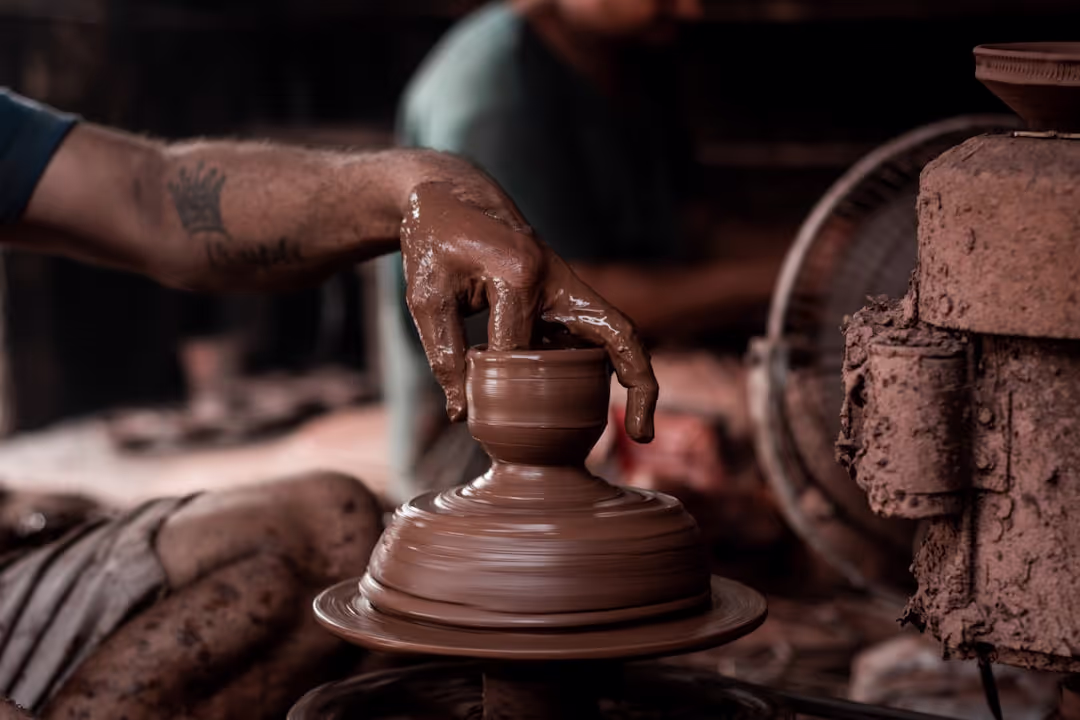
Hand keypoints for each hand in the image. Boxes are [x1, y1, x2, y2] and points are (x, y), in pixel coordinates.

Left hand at [400, 180, 657, 441]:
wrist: (449, 195)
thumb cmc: (433, 241)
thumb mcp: (424, 296)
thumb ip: (444, 355)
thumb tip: (462, 414)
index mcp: (520, 272)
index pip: (517, 351)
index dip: (495, 383)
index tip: (473, 408)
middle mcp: (558, 278)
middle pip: (616, 335)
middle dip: (637, 387)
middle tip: (643, 437)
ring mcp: (568, 285)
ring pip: (618, 335)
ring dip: (635, 379)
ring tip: (641, 431)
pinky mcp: (566, 293)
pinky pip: (599, 333)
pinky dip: (609, 367)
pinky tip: (604, 403)